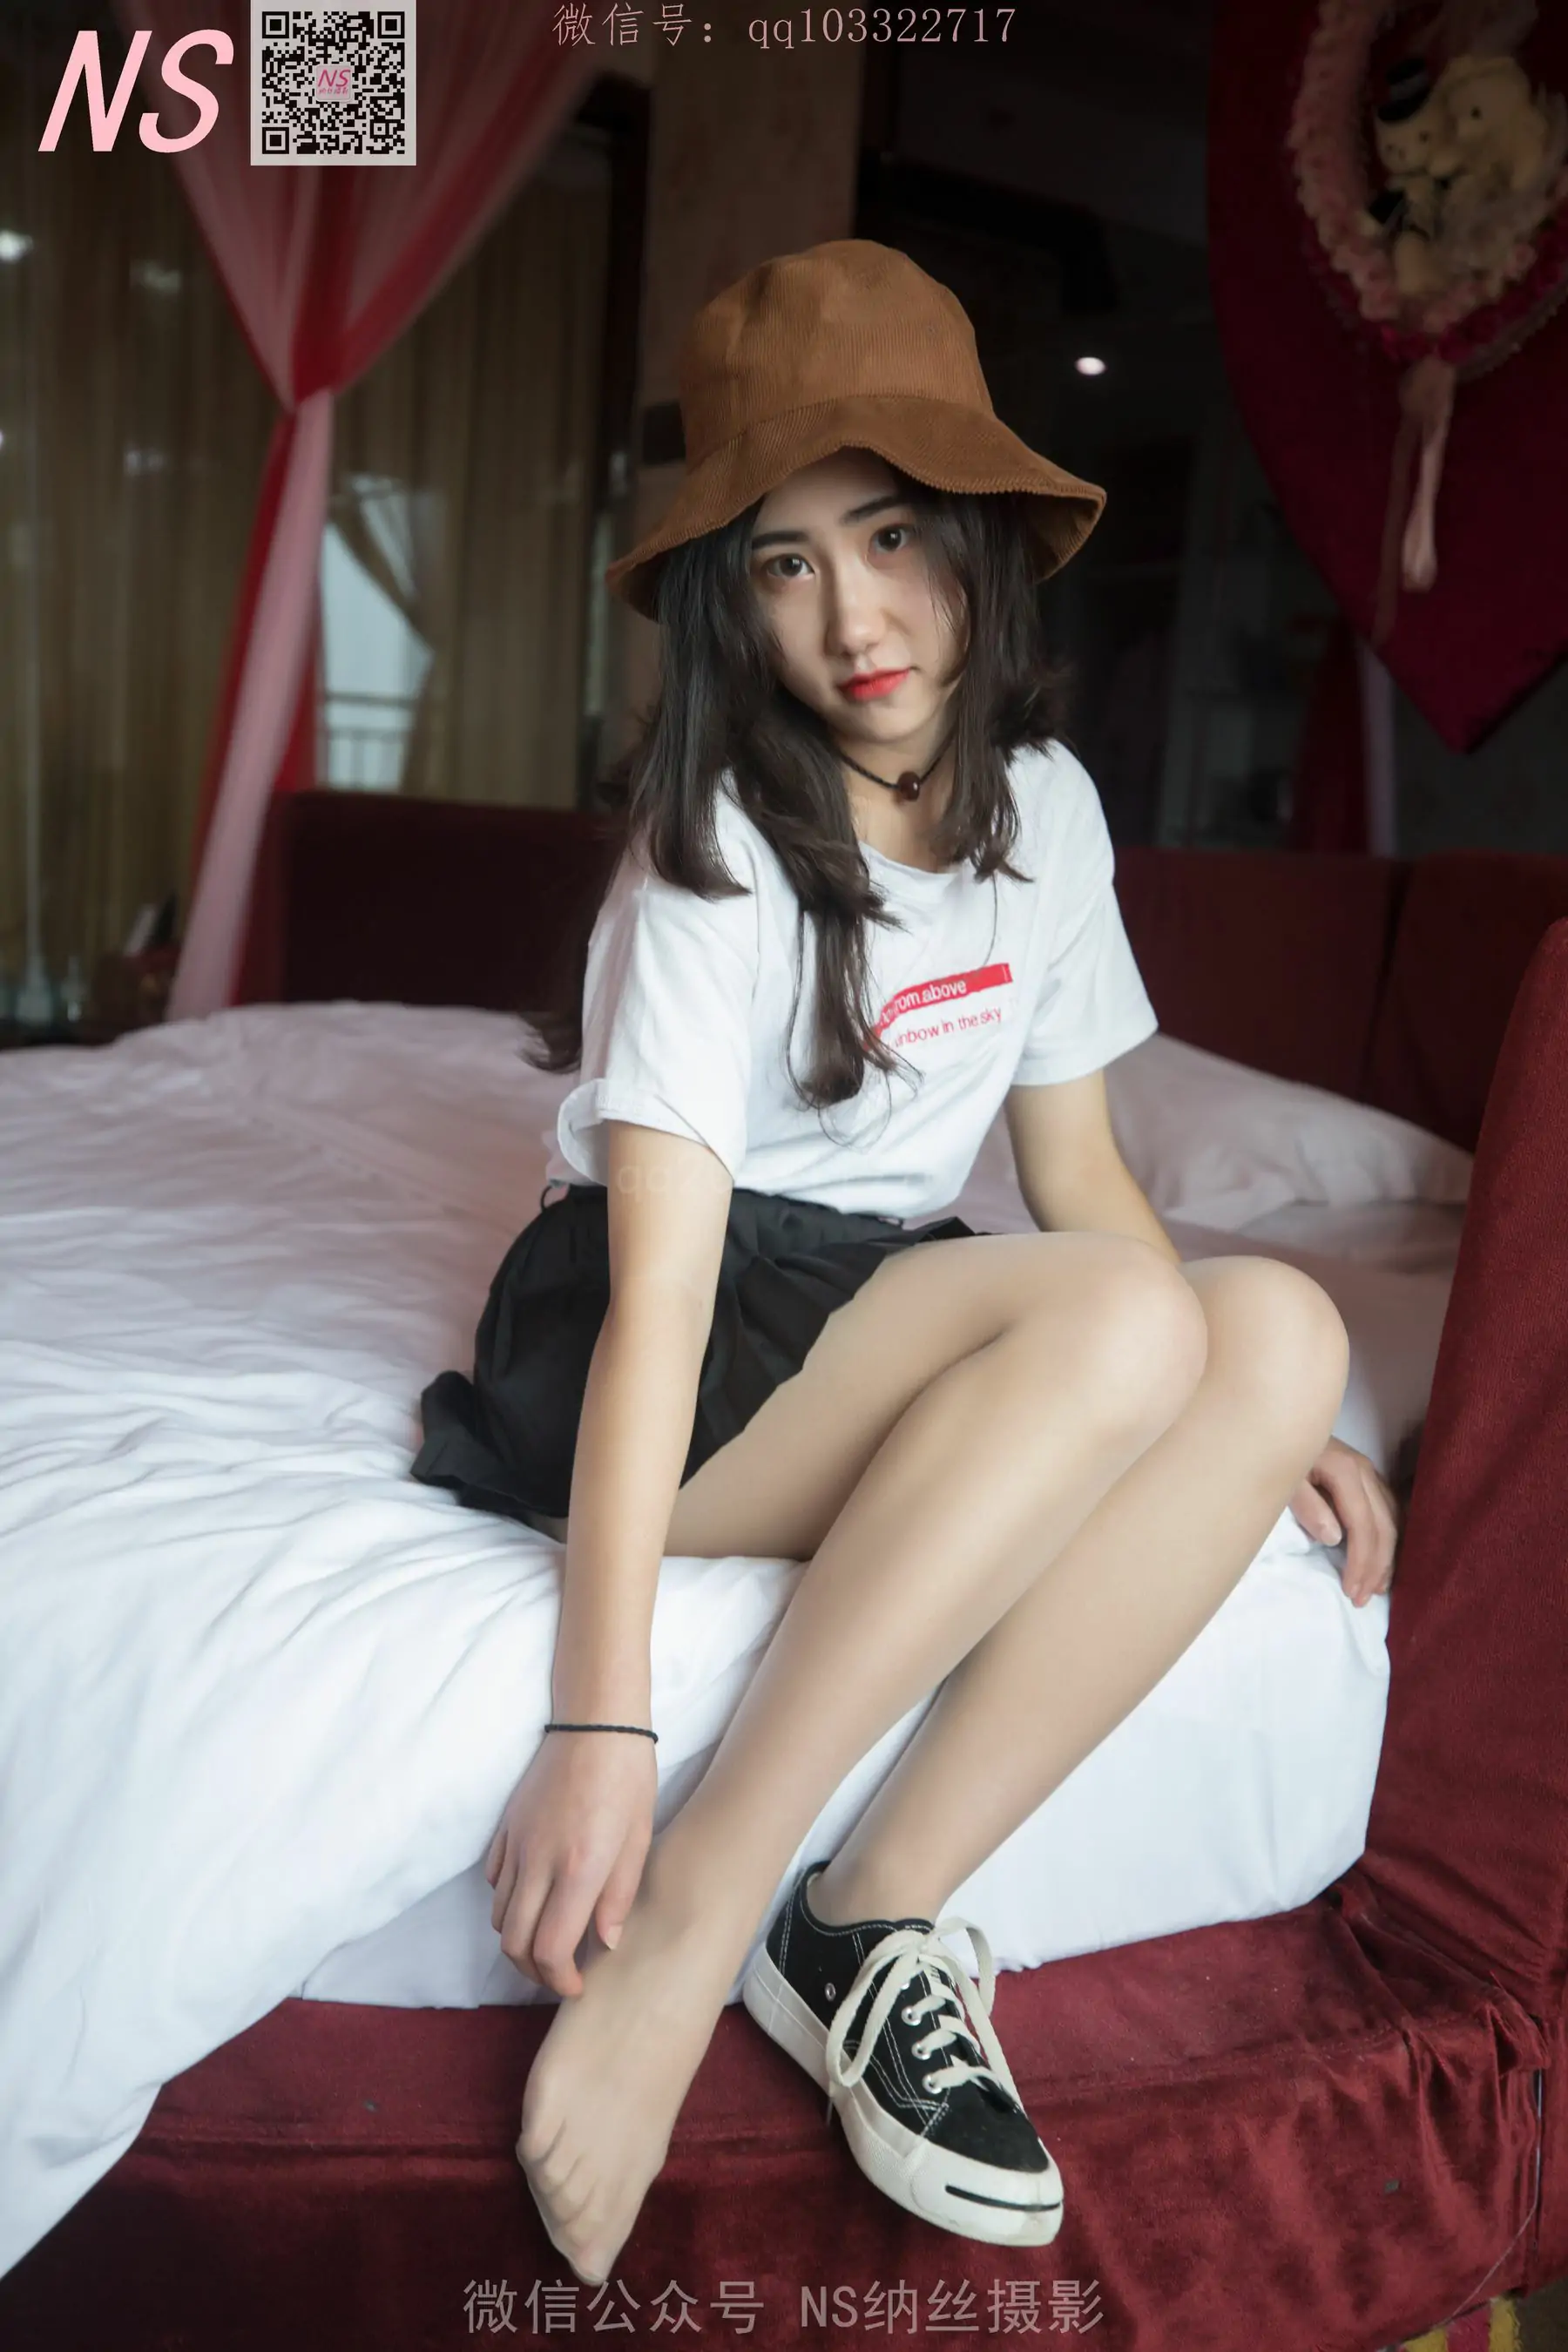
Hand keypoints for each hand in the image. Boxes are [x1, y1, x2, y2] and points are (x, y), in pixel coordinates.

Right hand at [484, 1726, 657, 1996]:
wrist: (597, 1723)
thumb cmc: (627, 1778)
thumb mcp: (639, 1840)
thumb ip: (618, 1897)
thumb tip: (604, 1944)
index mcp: (578, 1868)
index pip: (549, 1948)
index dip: (559, 1978)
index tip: (576, 1985)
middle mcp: (539, 1861)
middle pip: (514, 1942)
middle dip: (532, 1971)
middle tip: (558, 1974)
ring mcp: (517, 1843)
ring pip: (499, 1915)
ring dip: (519, 1939)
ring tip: (547, 1940)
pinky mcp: (506, 1827)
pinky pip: (494, 1880)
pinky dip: (507, 1901)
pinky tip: (534, 1897)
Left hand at [1289, 1436, 1401, 1608]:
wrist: (1276, 1418)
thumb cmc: (1273, 1449)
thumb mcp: (1283, 1477)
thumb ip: (1306, 1505)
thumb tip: (1334, 1537)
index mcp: (1345, 1471)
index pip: (1362, 1525)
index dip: (1361, 1561)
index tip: (1351, 1591)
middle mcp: (1365, 1471)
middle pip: (1383, 1526)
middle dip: (1376, 1567)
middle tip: (1362, 1599)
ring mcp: (1370, 1472)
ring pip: (1392, 1520)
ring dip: (1386, 1557)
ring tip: (1376, 1588)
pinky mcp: (1368, 1476)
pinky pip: (1388, 1511)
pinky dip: (1388, 1539)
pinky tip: (1382, 1560)